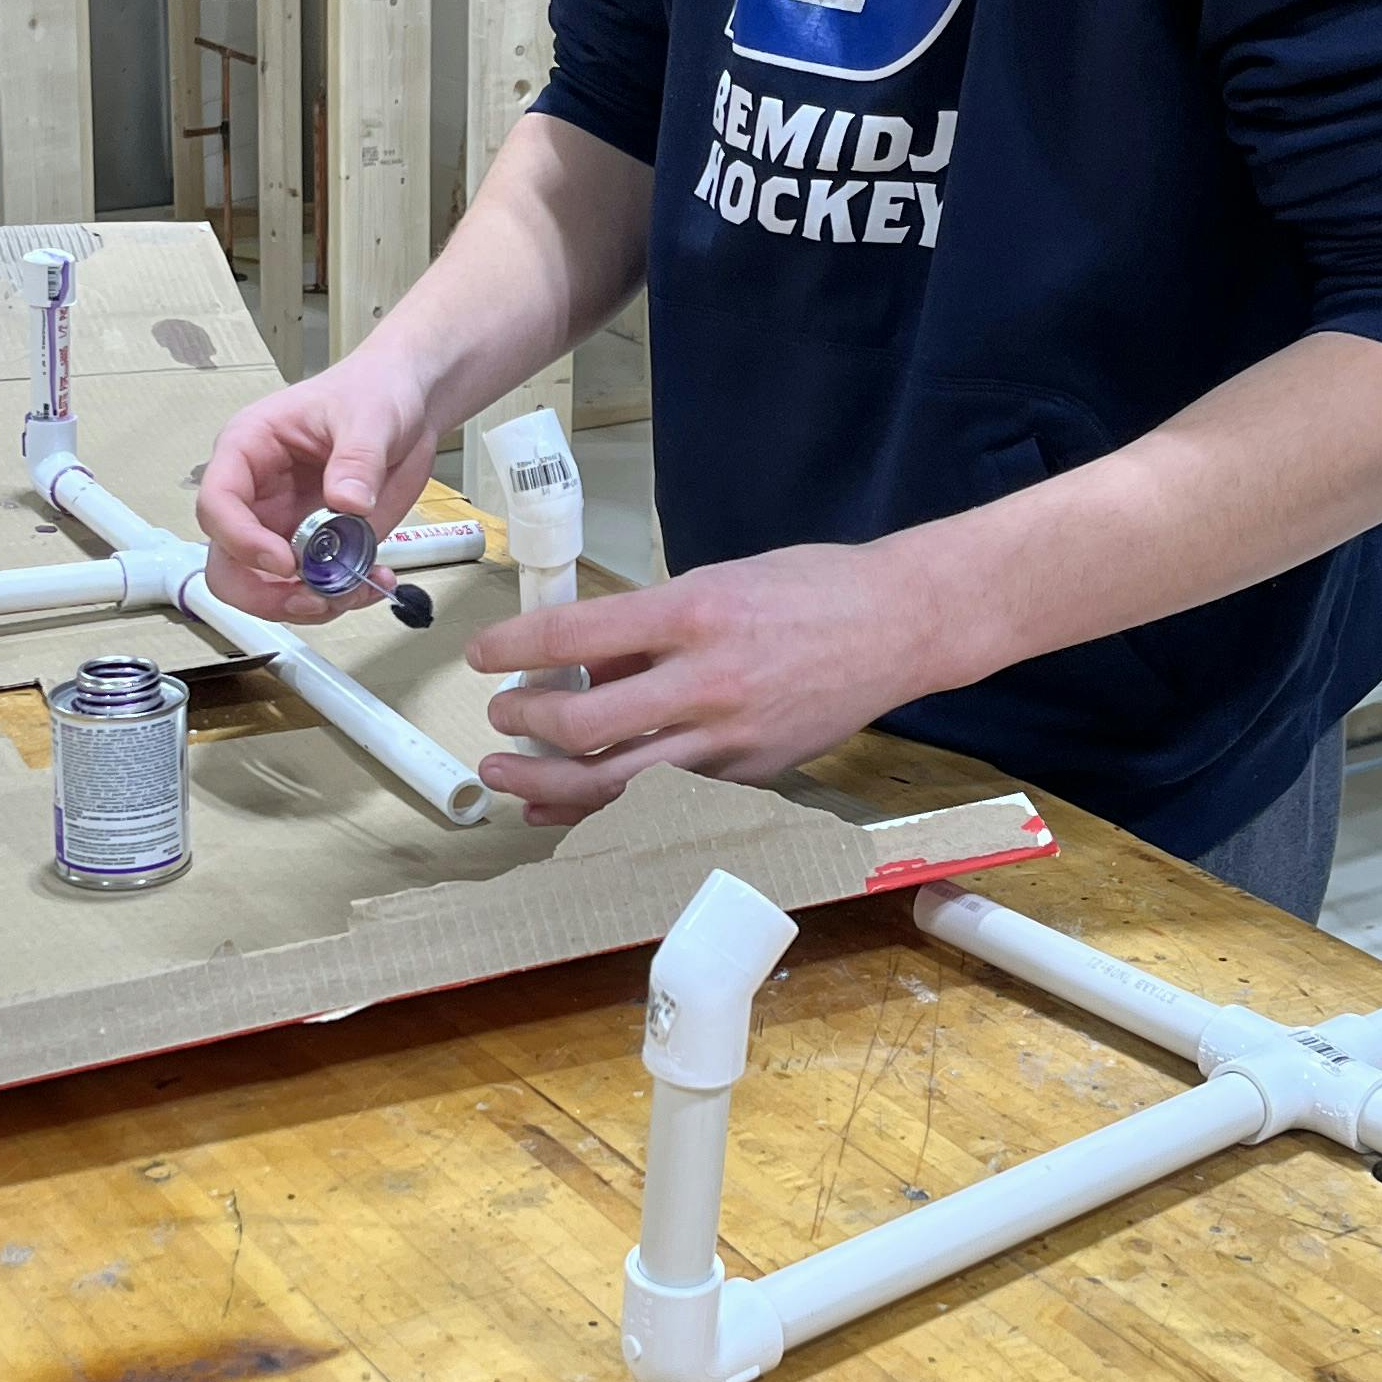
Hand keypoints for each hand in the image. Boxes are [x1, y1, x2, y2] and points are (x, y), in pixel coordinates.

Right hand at [194, 352, 442, 623]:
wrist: (407, 403)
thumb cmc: (372, 390)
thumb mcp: (369, 416)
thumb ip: (358, 458)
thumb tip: (348, 502)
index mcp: (249, 448)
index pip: (218, 503)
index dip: (241, 540)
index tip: (285, 562)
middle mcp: (256, 494)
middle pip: (227, 563)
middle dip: (264, 593)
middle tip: (312, 598)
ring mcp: (282, 524)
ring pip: (265, 588)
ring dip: (307, 604)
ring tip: (357, 589)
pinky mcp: (314, 546)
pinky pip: (310, 588)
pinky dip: (338, 598)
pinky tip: (373, 581)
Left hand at [468, 541, 920, 824]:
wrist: (899, 625)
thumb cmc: (809, 588)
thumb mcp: (717, 579)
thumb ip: (650, 623)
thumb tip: (582, 658)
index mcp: (694, 613)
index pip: (578, 636)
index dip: (516, 648)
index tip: (482, 655)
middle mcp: (707, 681)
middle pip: (586, 726)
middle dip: (526, 726)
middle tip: (500, 716)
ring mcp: (730, 739)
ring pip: (618, 782)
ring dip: (550, 783)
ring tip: (509, 776)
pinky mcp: (748, 776)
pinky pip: (665, 795)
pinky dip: (611, 802)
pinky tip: (571, 802)